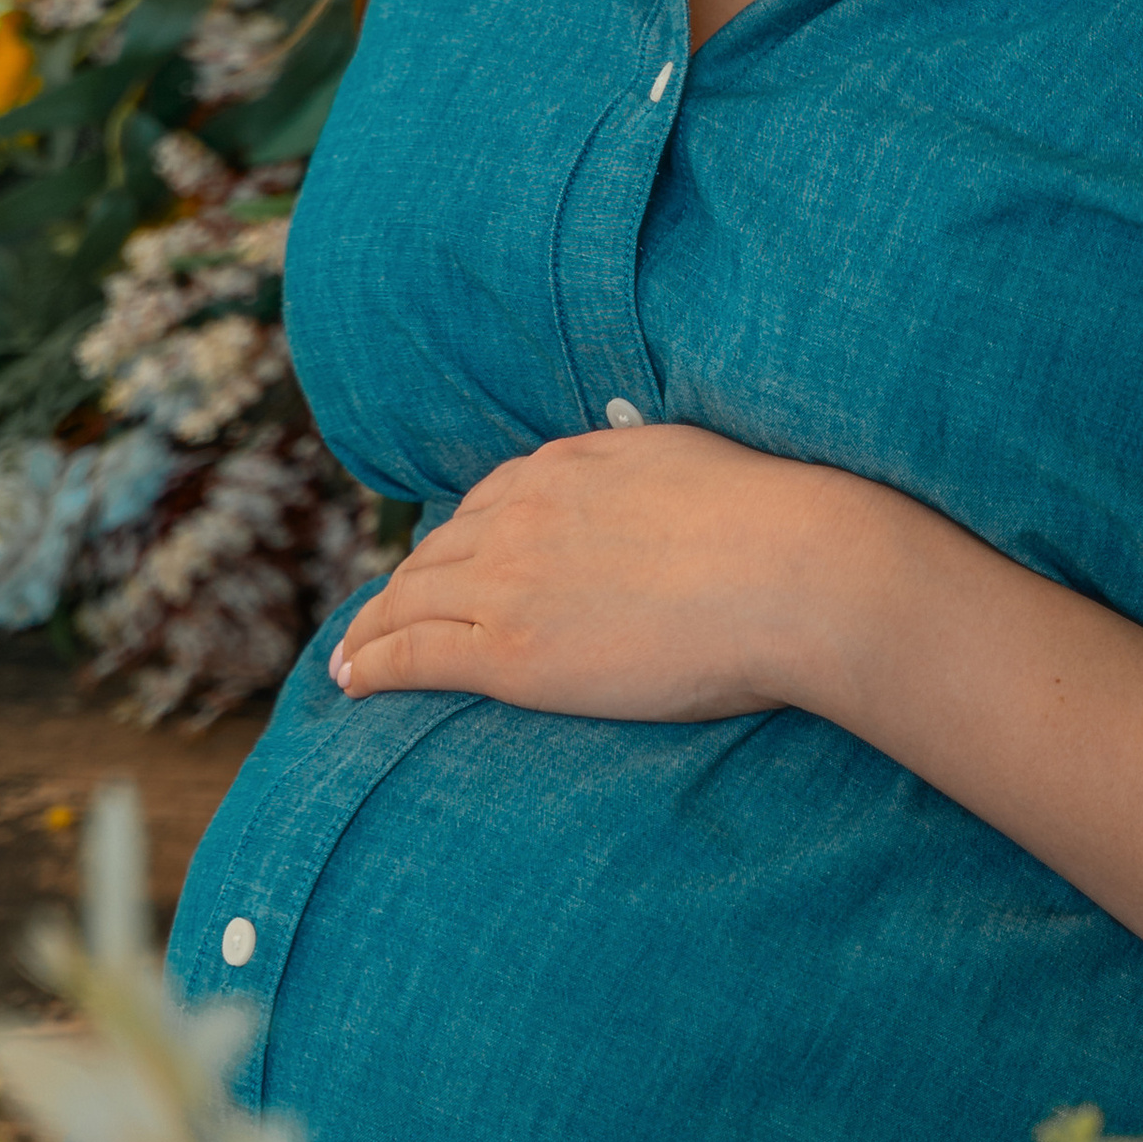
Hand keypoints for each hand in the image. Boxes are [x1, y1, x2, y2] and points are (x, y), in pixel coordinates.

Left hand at [329, 422, 855, 720]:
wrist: (790, 572)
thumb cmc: (773, 525)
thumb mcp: (691, 461)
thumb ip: (645, 468)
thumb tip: (643, 471)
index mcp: (569, 465)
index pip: (490, 502)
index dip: (460, 539)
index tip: (446, 562)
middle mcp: (525, 511)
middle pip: (440, 550)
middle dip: (407, 582)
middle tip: (385, 614)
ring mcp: (511, 579)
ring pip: (411, 600)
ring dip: (373, 628)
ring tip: (353, 656)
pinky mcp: (509, 650)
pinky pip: (414, 653)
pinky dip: (372, 664)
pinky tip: (352, 680)